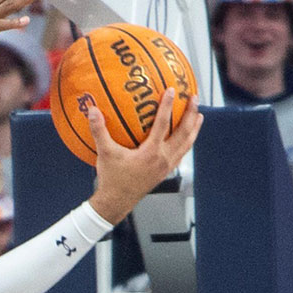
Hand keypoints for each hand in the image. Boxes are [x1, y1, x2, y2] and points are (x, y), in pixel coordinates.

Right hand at [87, 89, 201, 224]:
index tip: (173, 91)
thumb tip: (93, 109)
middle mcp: (163, 158)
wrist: (117, 201)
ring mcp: (167, 166)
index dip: (168, 106)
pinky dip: (187, 142)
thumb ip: (99, 130)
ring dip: (194, 129)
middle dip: (191, 115)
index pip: (163, 124)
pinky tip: (186, 137)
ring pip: (187, 144)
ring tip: (199, 116)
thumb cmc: (112, 178)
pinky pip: (181, 153)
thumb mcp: (104, 153)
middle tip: (195, 98)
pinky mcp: (166, 171)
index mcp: (151, 153)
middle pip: (184, 133)